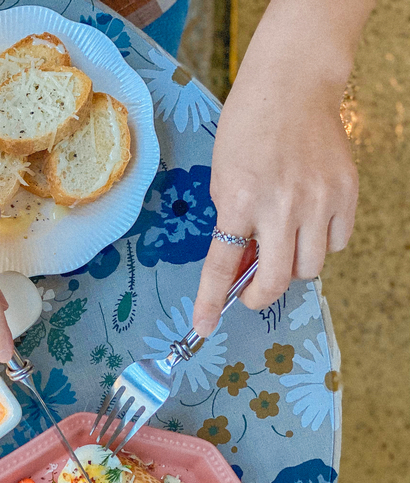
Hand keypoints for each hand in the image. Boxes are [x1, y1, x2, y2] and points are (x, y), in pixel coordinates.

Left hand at [192, 24, 358, 335]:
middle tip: (252, 290)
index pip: (222, 265)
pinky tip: (308, 222)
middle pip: (278, 280)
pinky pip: (338, 243)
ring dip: (293, 266)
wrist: (293, 88)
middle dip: (260, 294)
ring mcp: (319, 200)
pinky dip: (321, 243)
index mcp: (240, 200)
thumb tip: (238, 270)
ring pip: (311, 267)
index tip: (203, 326)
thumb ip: (232, 225)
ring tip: (282, 242)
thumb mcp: (223, 179)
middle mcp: (282, 205)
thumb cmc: (247, 131)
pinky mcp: (347, 193)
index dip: (211, 301)